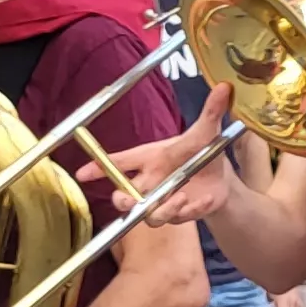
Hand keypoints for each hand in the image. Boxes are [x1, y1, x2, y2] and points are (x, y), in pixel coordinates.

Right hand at [82, 87, 238, 224]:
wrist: (222, 175)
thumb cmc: (201, 151)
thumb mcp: (206, 132)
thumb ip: (210, 113)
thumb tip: (224, 88)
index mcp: (149, 159)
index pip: (117, 164)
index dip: (97, 168)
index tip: (81, 173)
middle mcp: (151, 182)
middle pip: (123, 198)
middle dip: (123, 201)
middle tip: (131, 201)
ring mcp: (163, 201)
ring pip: (150, 215)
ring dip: (162, 209)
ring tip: (180, 197)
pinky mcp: (180, 214)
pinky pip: (179, 218)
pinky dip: (191, 210)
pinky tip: (205, 200)